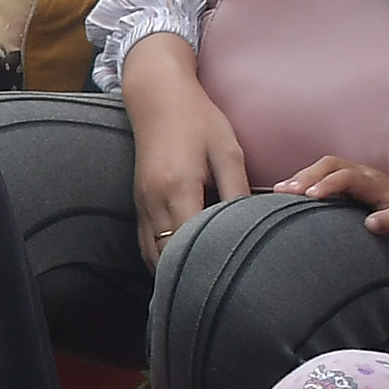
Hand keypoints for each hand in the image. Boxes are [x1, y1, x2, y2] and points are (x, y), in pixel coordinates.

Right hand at [120, 38, 249, 267]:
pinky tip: (181, 265)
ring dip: (173, 271)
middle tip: (218, 291)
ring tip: (200, 283)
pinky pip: (145, 244)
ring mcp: (141, 204)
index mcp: (178, 188)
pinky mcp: (138, 202)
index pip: (191, 243)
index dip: (208, 264)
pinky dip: (161, 259)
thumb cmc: (198, 120)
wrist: (159, 97)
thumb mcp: (227, 151)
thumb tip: (251, 226)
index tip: (230, 277)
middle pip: (168, 257)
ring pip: (152, 256)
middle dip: (191, 275)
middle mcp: (153, 201)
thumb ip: (237, 190)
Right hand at [277, 154, 388, 235]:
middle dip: (305, 176)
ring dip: (300, 177)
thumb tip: (371, 224)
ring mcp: (352, 173)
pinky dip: (302, 180)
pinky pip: (320, 173)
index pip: (347, 177)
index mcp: (374, 182)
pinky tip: (287, 192)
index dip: (328, 184)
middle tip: (284, 191)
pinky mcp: (344, 179)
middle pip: (329, 165)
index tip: (310, 197)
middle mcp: (361, 172)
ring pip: (322, 167)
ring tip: (278, 191)